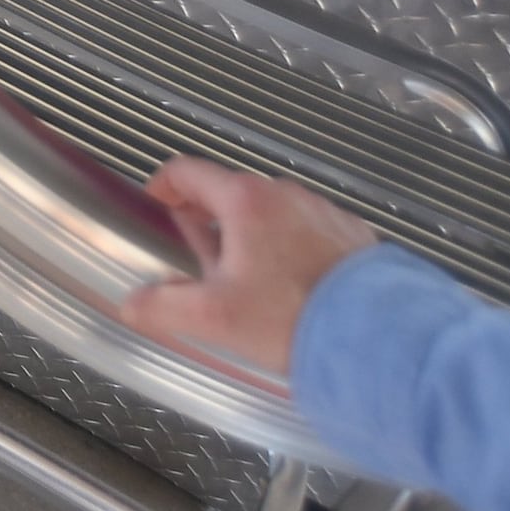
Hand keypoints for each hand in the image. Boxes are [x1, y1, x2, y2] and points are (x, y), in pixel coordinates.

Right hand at [120, 158, 380, 377]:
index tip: (158, 211)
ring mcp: (323, 211)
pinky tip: (297, 289)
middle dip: (209, 223)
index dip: (163, 189)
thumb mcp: (214, 317)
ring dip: (252, 237)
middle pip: (230, 194)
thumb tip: (132, 304)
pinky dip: (292, 249)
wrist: (377, 338)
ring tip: (253, 285)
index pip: (187, 172)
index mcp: (245, 200)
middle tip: (204, 267)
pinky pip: (308, 231)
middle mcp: (285, 194)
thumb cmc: (289, 318)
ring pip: (271, 213)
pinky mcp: (353, 235)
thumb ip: (163, 305)